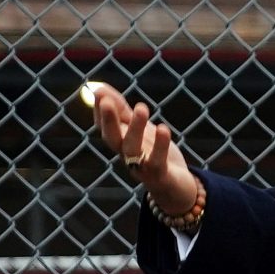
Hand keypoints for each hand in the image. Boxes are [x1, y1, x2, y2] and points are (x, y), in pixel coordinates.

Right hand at [85, 84, 201, 220]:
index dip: (100, 110)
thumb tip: (98, 87)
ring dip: (135, 128)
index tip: (98, 91)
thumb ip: (122, 110)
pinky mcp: (159, 175)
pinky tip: (163, 128)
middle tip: (107, 101)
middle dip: (108, 120)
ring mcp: (141, 167)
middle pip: (112, 138)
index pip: (104, 126)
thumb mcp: (138, 129)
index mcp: (120, 142)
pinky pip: (157, 160)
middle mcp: (126, 155)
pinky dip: (160, 145)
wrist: (176, 187)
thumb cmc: (153, 154)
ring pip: (132, 148)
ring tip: (141, 107)